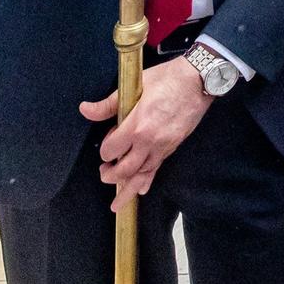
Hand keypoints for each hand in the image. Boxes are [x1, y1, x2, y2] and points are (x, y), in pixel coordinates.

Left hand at [79, 57, 212, 212]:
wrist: (198, 81)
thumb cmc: (168, 79)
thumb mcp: (135, 87)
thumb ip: (108, 104)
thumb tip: (85, 109)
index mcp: (137, 126)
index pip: (111, 150)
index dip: (105, 149)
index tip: (108, 142)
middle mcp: (149, 141)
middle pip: (124, 170)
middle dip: (110, 175)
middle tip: (104, 173)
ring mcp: (163, 146)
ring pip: (141, 175)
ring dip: (127, 189)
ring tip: (117, 203)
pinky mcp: (172, 147)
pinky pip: (157, 169)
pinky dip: (148, 181)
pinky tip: (142, 190)